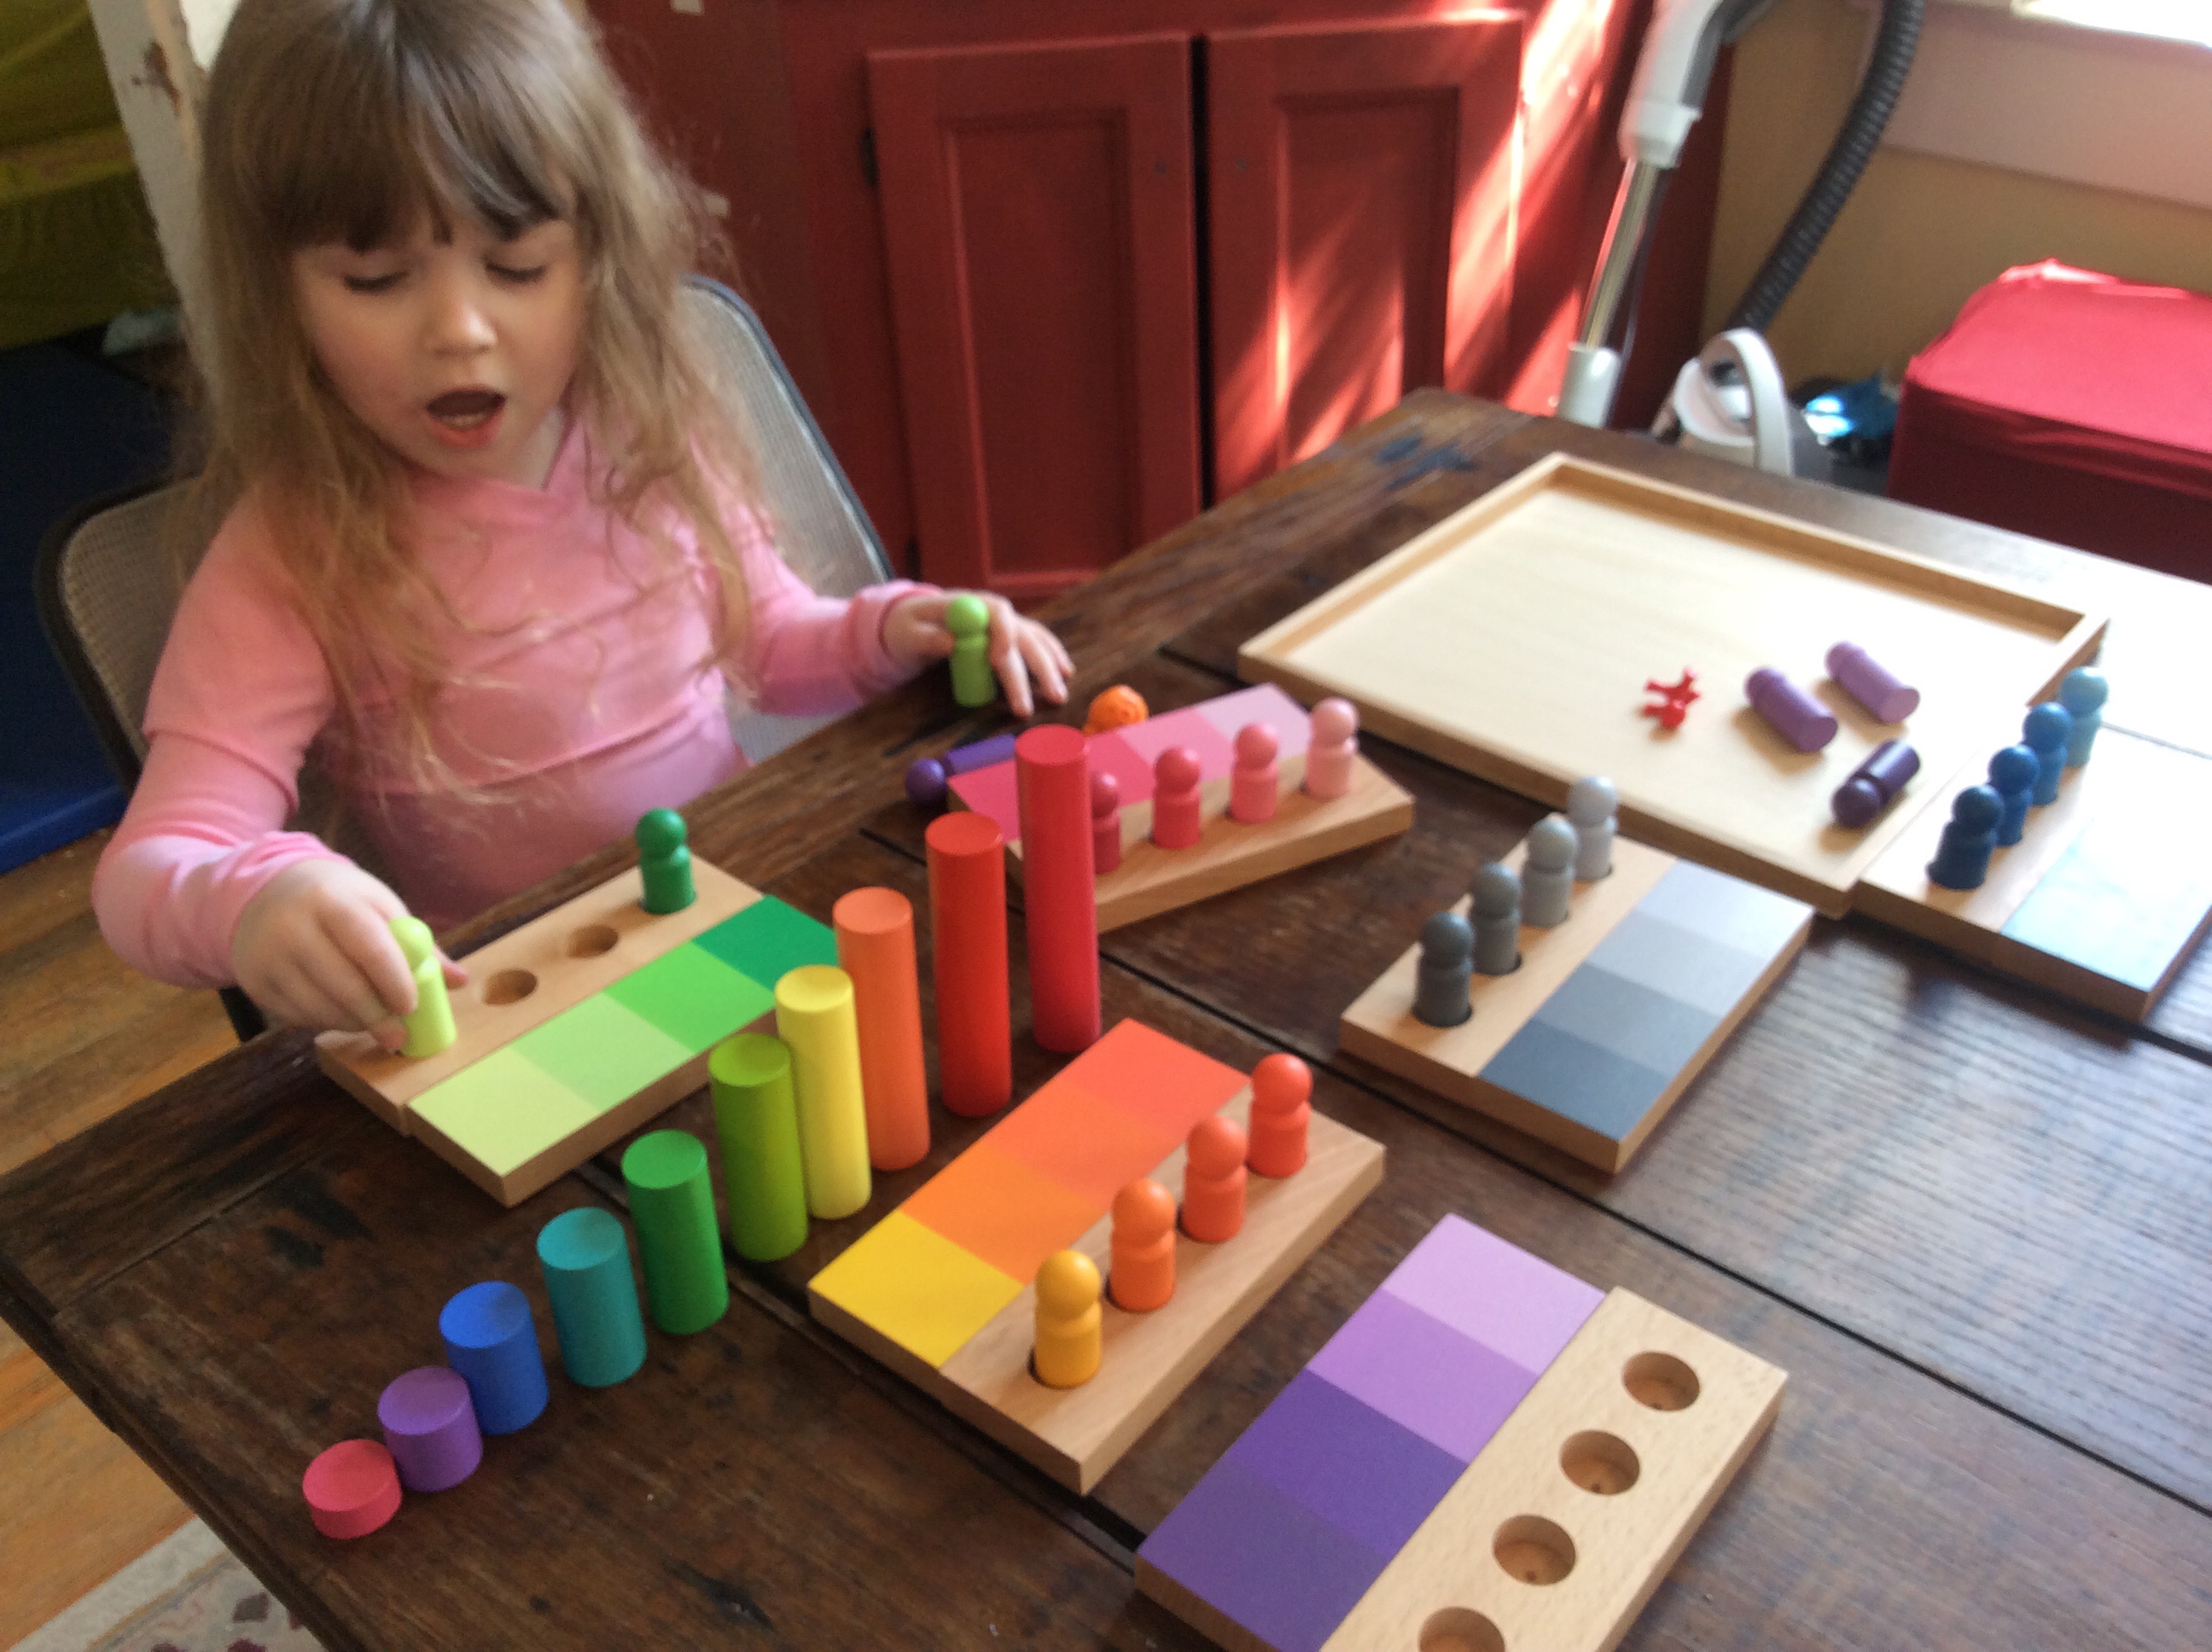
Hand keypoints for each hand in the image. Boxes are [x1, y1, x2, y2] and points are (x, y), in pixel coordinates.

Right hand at [231, 860, 466, 1048]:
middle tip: (399, 1036)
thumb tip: (459, 981)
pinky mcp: (255, 982)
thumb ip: (417, 944)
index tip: (411, 1006)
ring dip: (354, 1023)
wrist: (267, 892)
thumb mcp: (378, 906)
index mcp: (334, 901)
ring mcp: (269, 956)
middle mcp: (294, 927)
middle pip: (343, 984)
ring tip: (374, 1025)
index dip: (394, 981)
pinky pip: (297, 1016)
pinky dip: (326, 1022)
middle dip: (377, 1016)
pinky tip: (342, 1016)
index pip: (369, 947)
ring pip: (319, 1007)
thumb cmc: (338, 901)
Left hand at [884, 591, 1072, 717]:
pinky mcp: (1009, 635)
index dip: (1003, 635)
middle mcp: (994, 611)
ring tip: (1059, 693)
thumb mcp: (908, 631)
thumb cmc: (909, 626)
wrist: (914, 621)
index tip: (1000, 662)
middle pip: (1022, 633)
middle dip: (1037, 665)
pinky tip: (1066, 671)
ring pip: (1033, 640)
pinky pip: (1036, 642)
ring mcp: (1005, 623)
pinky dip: (1051, 655)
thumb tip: (951, 643)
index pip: (997, 612)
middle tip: (1047, 695)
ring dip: (1050, 666)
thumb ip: (927, 637)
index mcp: (971, 604)